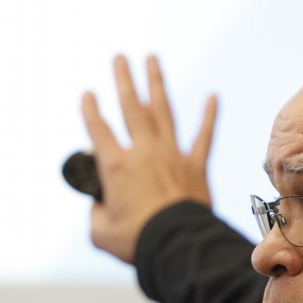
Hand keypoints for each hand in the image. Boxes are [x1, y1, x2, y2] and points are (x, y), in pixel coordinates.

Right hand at [81, 54, 217, 262]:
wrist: (177, 245)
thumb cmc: (137, 241)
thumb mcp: (101, 231)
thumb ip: (96, 214)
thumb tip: (100, 207)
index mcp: (116, 165)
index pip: (98, 129)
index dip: (90, 109)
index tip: (88, 94)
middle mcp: (144, 152)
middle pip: (131, 107)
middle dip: (123, 79)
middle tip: (119, 57)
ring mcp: (172, 155)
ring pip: (163, 111)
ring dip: (157, 83)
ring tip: (152, 59)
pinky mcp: (196, 166)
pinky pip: (205, 136)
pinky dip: (210, 116)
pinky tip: (214, 96)